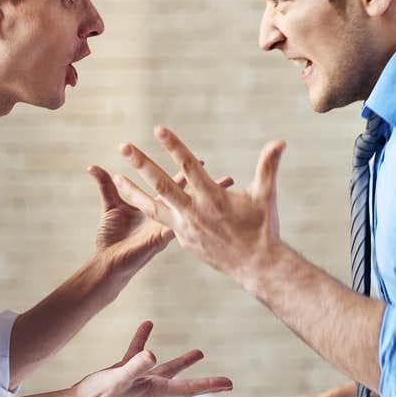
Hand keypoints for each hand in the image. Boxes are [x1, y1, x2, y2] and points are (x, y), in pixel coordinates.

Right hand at [72, 320, 232, 396]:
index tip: (230, 384)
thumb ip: (135, 366)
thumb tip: (154, 354)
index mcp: (153, 390)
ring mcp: (137, 380)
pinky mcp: (123, 372)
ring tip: (201, 353)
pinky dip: (143, 339)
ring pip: (164, 368)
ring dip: (182, 361)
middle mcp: (149, 387)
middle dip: (203, 379)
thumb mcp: (118, 379)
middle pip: (183, 381)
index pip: (187, 388)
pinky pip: (137, 353)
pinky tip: (147, 324)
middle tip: (226, 382)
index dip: (209, 384)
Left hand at [115, 126, 285, 288]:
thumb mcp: (266, 195)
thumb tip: (281, 141)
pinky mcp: (182, 239)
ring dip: (133, 190)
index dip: (173, 146)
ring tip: (115, 177)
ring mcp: (185, 228)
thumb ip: (268, 166)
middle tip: (124, 146)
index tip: (158, 129)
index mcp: (212, 198)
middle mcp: (194, 212)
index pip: (188, 166)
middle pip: (162, 184)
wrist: (256, 267)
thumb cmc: (264, 228)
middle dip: (142, 164)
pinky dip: (148, 208)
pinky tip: (137, 199)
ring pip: (153, 206)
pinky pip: (161, 220)